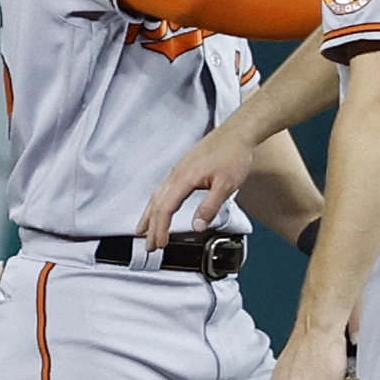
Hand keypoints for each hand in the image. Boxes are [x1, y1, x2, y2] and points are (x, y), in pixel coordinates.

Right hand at [137, 126, 258, 249]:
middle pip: (157, 204)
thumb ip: (210, 206)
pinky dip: (157, 203)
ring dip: (149, 215)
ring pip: (157, 196)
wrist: (237, 134)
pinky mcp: (183, 169)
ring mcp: (178, 171)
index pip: (165, 209)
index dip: (160, 228)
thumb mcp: (227, 185)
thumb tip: (197, 226)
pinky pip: (163, 189)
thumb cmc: (233, 156)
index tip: (159, 244)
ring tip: (143, 230)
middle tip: (148, 246)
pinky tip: (159, 208)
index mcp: (184, 179)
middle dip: (150, 227)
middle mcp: (176, 175)